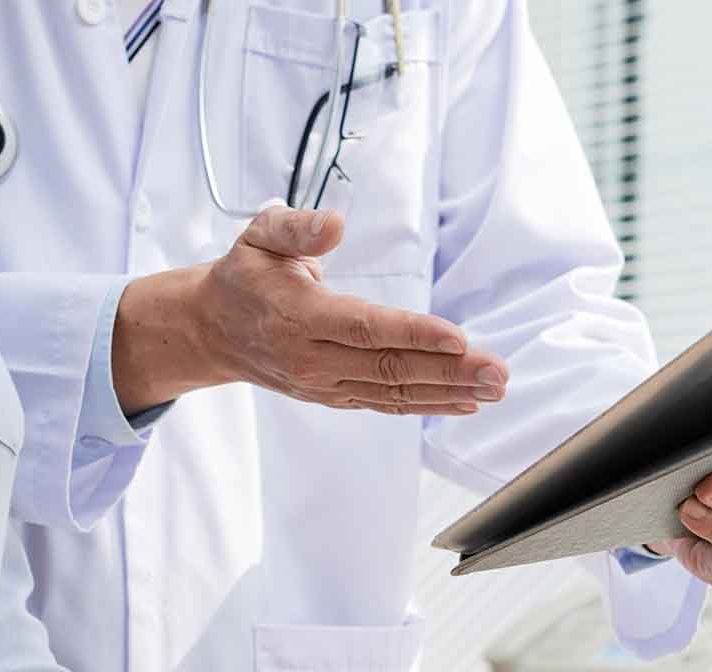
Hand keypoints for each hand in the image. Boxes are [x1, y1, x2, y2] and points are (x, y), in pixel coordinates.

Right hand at [112, 206, 507, 416]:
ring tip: (495, 389)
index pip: (365, 328)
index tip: (459, 338)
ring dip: (448, 393)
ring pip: (393, 391)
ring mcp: (324, 384)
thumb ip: (297, 227)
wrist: (213, 331)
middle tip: (499, 372)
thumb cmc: (245, 276)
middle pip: (390, 366)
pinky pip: (384, 403)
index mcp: (300, 316)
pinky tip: (462, 403)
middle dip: (450, 371)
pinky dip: (425, 405)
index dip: (414, 334)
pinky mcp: (334, 396)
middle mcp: (313, 359)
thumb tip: (336, 225)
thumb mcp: (260, 236)